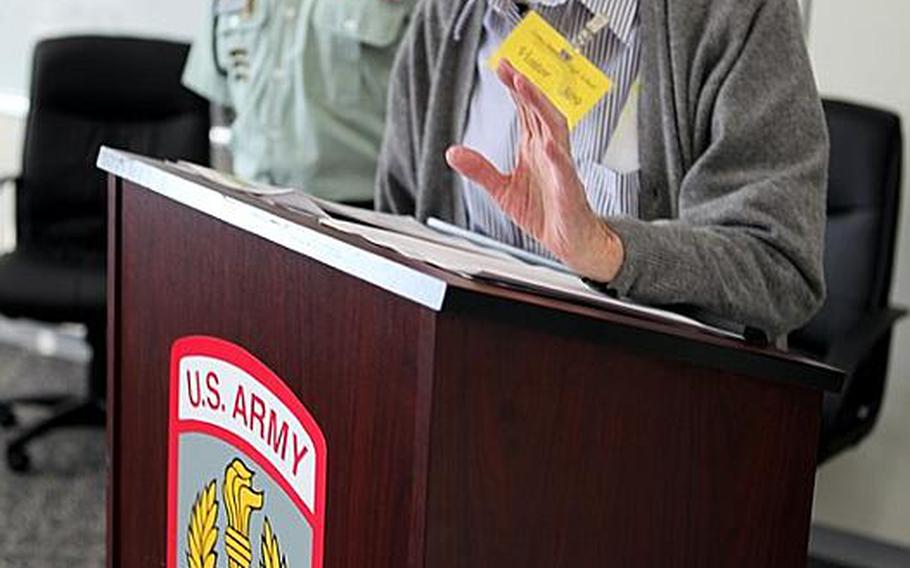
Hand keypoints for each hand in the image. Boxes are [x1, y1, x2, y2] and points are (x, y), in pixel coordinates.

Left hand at [445, 59, 623, 282]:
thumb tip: (453, 152)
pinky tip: (549, 147)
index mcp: (535, 148)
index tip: (501, 66)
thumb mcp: (502, 190)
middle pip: (539, 111)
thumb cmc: (544, 212)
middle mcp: (550, 152)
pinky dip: (558, 158)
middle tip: (510, 68)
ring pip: (555, 130)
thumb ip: (480, 170)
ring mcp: (562, 168)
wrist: (569, 241)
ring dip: (541, 108)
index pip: (525, 110)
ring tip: (526, 88)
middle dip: (525, 88)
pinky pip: (565, 171)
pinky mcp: (570, 190)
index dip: (514, 87)